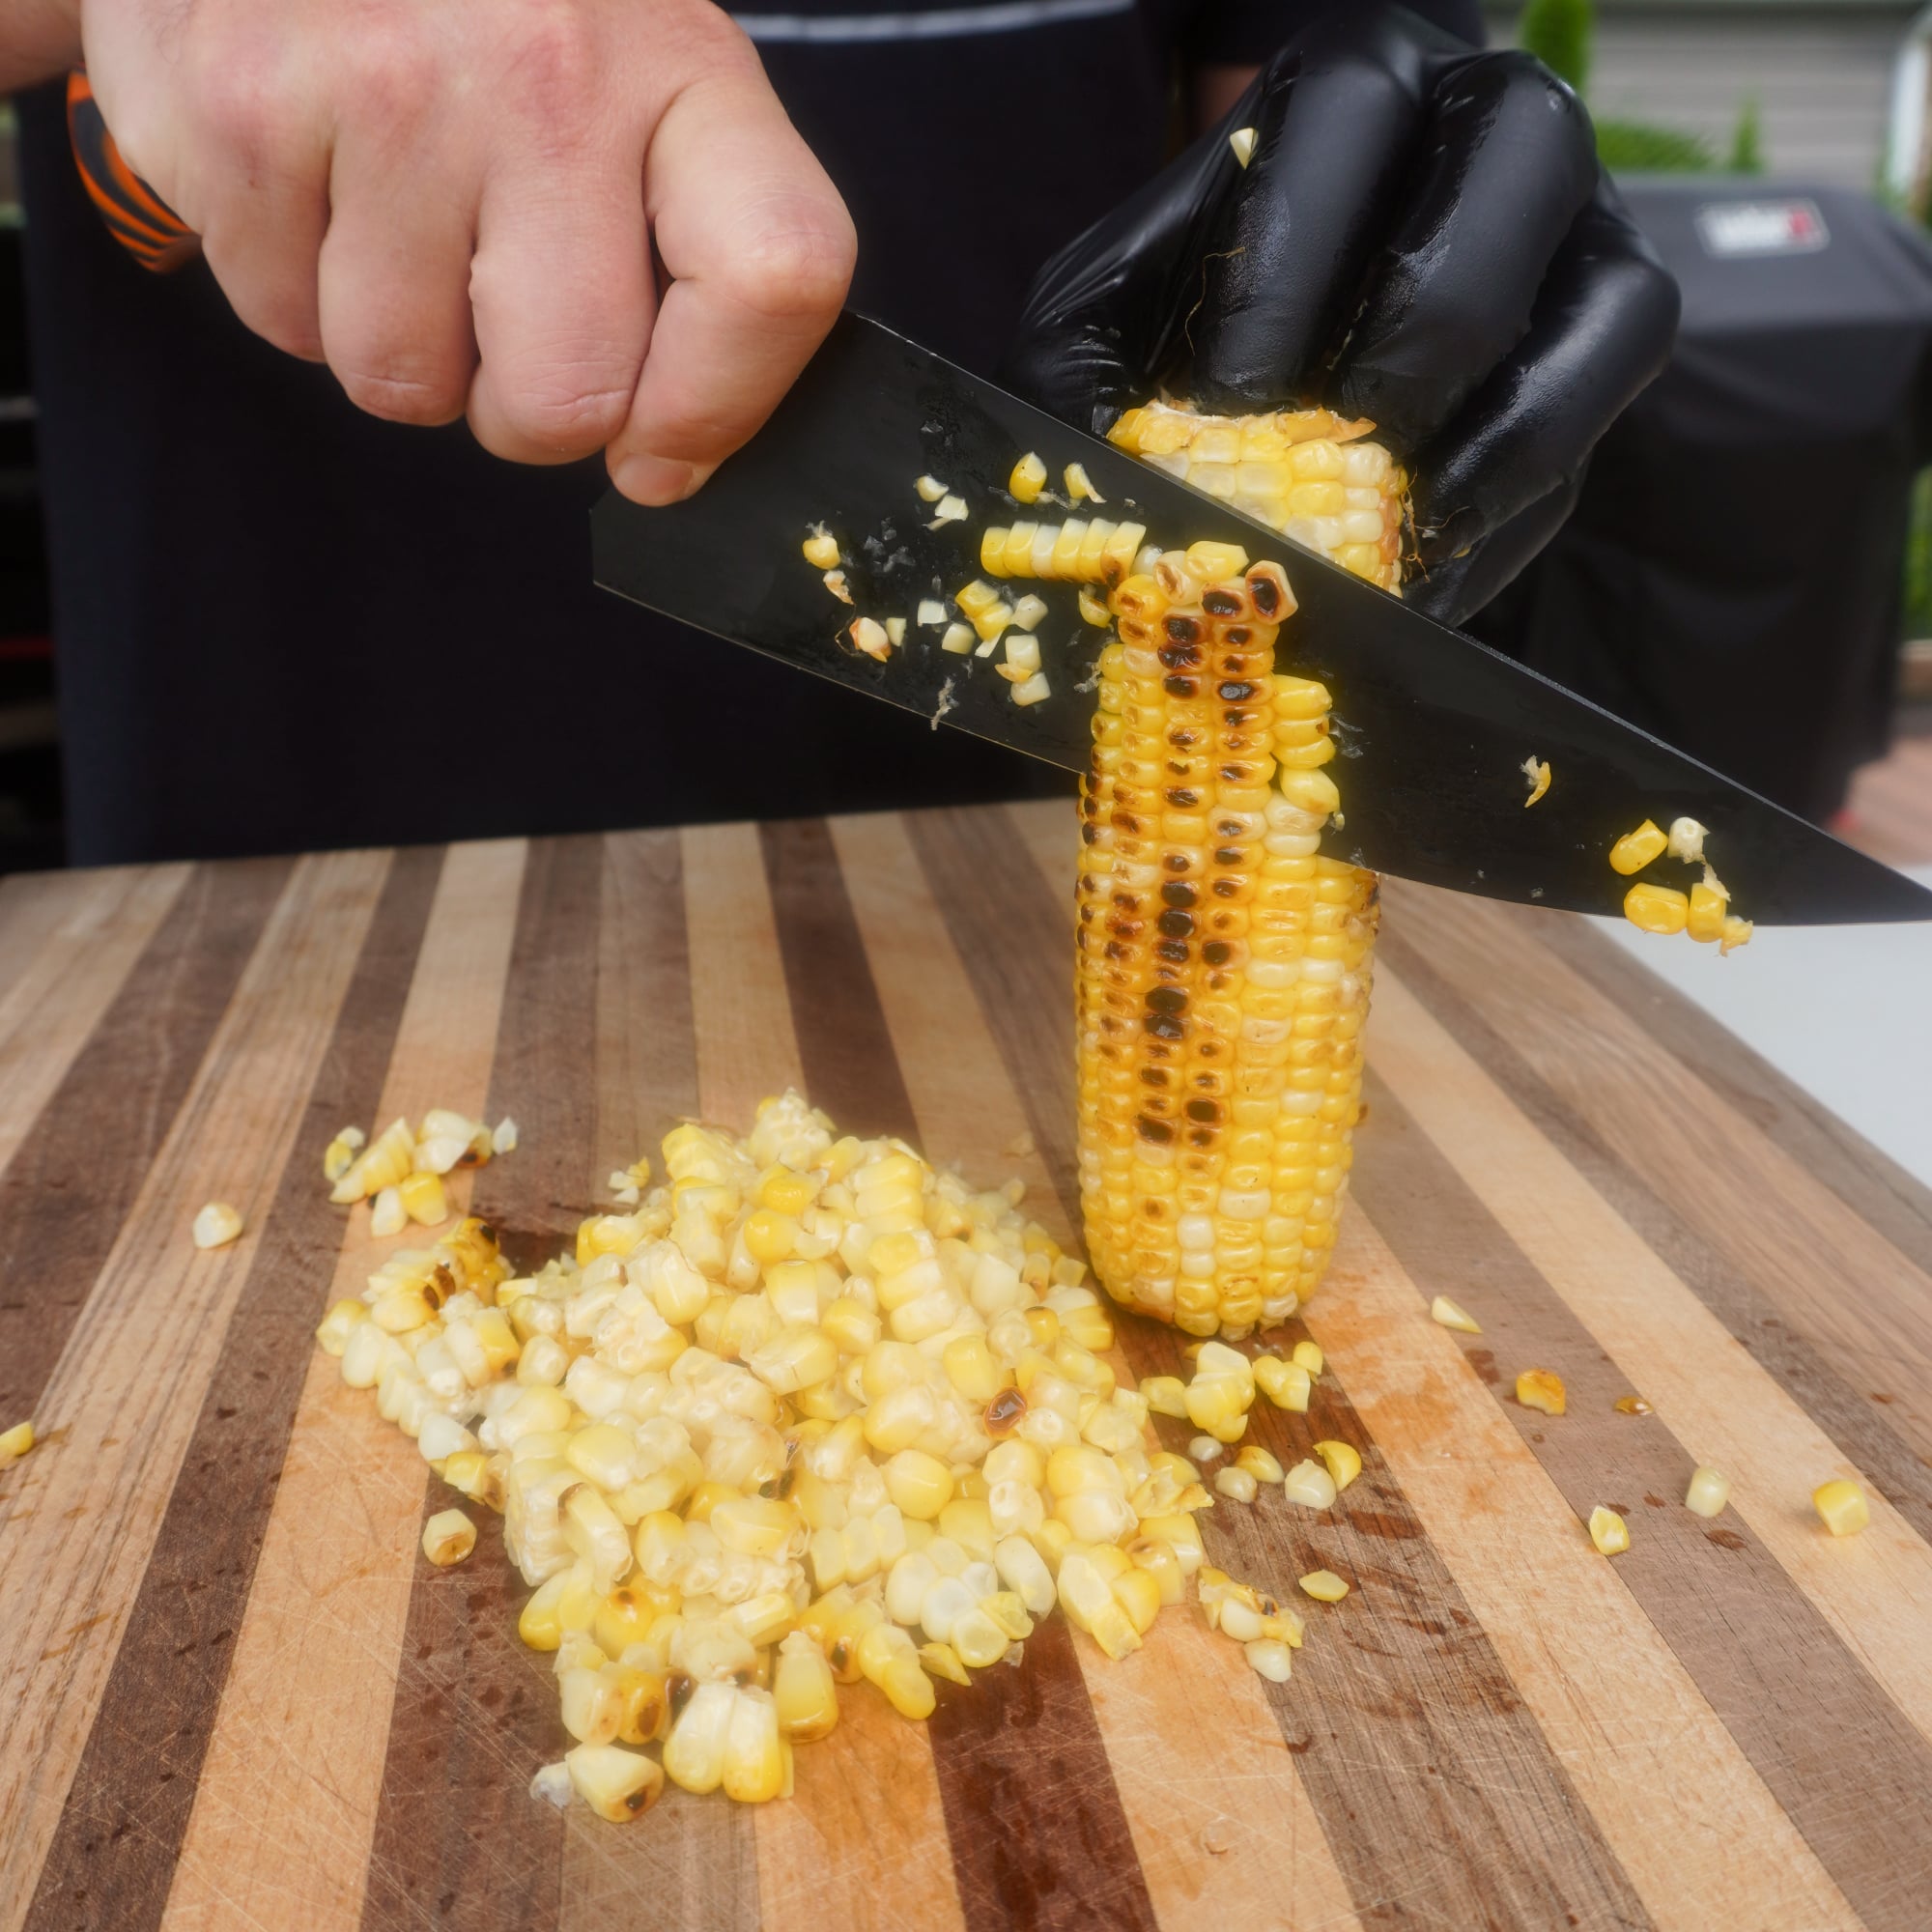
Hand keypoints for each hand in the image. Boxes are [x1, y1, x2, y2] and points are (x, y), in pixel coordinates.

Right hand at [78, 0, 854, 500]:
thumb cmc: (496, 17)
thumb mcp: (636, 92)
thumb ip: (693, 263)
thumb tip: (664, 465)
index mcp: (683, 68)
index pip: (771, 278)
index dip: (717, 410)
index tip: (661, 452)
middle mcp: (549, 69)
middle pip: (568, 399)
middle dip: (524, 411)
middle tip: (497, 318)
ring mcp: (388, 83)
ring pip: (407, 383)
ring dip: (400, 347)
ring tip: (395, 219)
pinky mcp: (243, 104)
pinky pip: (284, 324)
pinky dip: (294, 288)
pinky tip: (314, 179)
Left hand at [1002, 5, 1678, 624]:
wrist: (1255, 379)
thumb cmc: (1171, 333)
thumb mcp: (1098, 332)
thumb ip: (1083, 377)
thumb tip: (1100, 487)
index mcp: (1351, 87)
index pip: (1350, 110)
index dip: (1288, 268)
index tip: (1219, 408)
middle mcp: (1488, 125)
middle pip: (1522, 149)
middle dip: (1421, 323)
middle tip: (1333, 449)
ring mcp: (1579, 236)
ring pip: (1623, 291)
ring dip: (1511, 424)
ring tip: (1401, 523)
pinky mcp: (1602, 358)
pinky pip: (1608, 423)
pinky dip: (1517, 505)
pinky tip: (1423, 564)